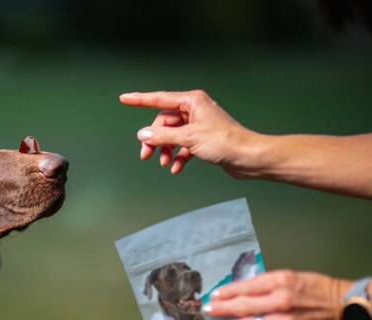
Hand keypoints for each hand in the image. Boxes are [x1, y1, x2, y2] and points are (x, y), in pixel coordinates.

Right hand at [119, 90, 263, 176]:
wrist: (248, 157)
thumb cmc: (225, 142)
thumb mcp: (189, 138)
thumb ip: (163, 137)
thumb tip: (142, 135)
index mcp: (192, 101)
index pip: (159, 99)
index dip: (139, 99)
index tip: (123, 98)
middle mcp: (194, 109)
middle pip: (164, 122)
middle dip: (155, 140)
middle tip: (146, 156)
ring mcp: (199, 125)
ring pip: (172, 135)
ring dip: (166, 150)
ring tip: (165, 163)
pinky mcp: (203, 139)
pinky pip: (182, 145)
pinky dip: (178, 156)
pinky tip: (176, 168)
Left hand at [202, 270, 352, 319]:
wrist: (349, 309)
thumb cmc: (320, 289)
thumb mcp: (293, 276)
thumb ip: (268, 284)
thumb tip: (243, 290)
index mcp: (280, 281)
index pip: (246, 287)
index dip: (227, 292)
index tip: (213, 296)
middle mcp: (280, 301)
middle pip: (243, 307)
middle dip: (220, 310)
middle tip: (205, 312)